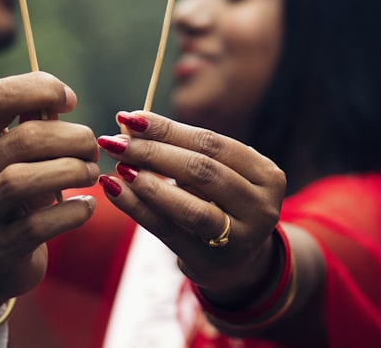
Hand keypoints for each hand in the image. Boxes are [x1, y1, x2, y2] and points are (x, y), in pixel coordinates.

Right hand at [0, 72, 100, 327]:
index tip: (70, 101)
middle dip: (72, 138)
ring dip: (72, 171)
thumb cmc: (7, 193)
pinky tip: (87, 205)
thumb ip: (32, 123)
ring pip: (23, 180)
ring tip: (91, 172)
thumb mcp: (10, 155)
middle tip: (92, 147)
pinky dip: (73, 211)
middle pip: (24, 139)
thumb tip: (61, 98)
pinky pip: (39, 224)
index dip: (43, 89)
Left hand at [97, 110, 286, 299]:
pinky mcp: (211, 262)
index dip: (168, 129)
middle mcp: (261, 206)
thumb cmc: (220, 203)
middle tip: (116, 141)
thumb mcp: (214, 174)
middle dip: (153, 152)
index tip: (131, 117)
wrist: (238, 262)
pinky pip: (168, 231)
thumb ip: (179, 149)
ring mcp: (241, 238)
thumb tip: (130, 121)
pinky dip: (138, 208)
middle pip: (201, 170)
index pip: (211, 143)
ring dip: (148, 183)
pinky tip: (115, 191)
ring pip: (190, 207)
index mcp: (265, 174)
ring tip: (118, 167)